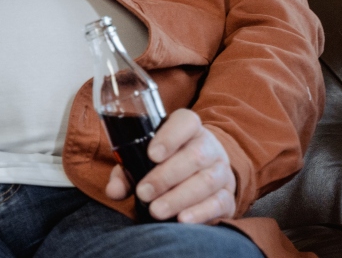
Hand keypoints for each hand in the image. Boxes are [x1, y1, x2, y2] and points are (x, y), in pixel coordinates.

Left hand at [105, 108, 236, 223]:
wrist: (201, 172)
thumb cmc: (164, 162)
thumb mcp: (143, 159)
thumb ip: (127, 172)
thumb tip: (113, 191)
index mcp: (188, 128)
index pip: (185, 122)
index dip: (170, 137)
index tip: (152, 155)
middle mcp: (208, 146)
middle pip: (194, 157)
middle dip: (166, 177)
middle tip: (144, 193)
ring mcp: (221, 171)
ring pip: (206, 182)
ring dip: (179, 198)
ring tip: (156, 211)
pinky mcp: (228, 195)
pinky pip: (219, 202)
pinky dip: (200, 212)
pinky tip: (182, 220)